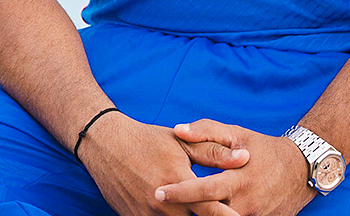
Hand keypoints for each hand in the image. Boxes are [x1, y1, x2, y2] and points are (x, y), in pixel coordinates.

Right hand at [78, 113, 250, 215]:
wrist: (106, 145)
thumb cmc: (147, 141)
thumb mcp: (181, 143)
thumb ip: (214, 153)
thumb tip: (244, 157)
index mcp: (179, 182)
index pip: (212, 210)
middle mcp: (164, 205)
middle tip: (227, 214)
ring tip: (194, 212)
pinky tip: (178, 213)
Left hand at [154, 120, 315, 215]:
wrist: (302, 169)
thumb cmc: (264, 148)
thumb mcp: (238, 134)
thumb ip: (207, 131)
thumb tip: (179, 129)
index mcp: (238, 178)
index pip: (203, 189)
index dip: (180, 192)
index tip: (159, 192)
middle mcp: (245, 202)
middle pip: (209, 213)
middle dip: (186, 211)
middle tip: (160, 204)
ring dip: (203, 215)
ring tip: (180, 209)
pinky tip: (206, 212)